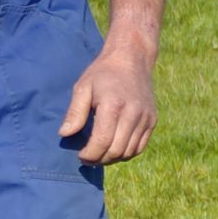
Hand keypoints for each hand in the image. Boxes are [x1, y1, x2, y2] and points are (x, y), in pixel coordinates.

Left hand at [60, 39, 157, 163]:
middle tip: (87, 158)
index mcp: (113, 106)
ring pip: (129, 152)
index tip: (80, 156)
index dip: (90, 154)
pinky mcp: (152, 120)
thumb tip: (64, 134)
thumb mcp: (83, 88)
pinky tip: (113, 149)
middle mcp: (133, 114)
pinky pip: (140, 146)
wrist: (131, 59)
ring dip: (112, 158)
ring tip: (99, 155)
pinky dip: (126, 153)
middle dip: (99, 159)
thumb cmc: (102, 73)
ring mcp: (146, 118)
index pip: (102, 142)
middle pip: (116, 150)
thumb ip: (75, 113)